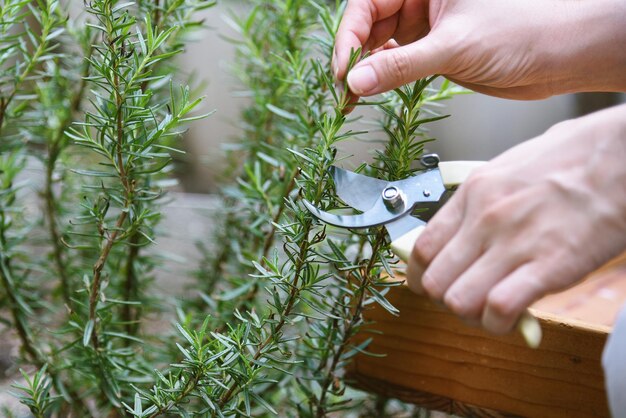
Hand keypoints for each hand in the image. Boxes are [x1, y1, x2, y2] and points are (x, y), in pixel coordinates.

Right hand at [334, 0, 625, 98]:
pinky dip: (385, 78)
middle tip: (345, 88)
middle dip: (355, 56)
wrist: (560, 57)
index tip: (344, 68)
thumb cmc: (522, 31)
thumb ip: (400, 66)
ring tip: (355, 96)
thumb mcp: (453, 47)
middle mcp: (422, 1)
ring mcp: (428, 26)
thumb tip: (357, 80)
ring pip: (382, 45)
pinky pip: (399, 62)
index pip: (368, 3)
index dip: (350, 35)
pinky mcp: (435, 51)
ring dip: (367, 70)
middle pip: (370, 24)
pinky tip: (375, 91)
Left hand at [406, 104, 625, 333]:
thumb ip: (479, 202)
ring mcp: (514, 243)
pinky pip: (500, 309)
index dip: (420, 277)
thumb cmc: (571, 158)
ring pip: (459, 301)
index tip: (430, 285)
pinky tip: (512, 317)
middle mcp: (485, 219)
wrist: (623, 156)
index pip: (421, 249)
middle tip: (466, 298)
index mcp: (473, 193)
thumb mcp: (507, 168)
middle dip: (445, 300)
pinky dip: (499, 323)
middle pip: (435, 283)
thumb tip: (461, 231)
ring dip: (471, 315)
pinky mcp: (549, 266)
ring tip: (490, 310)